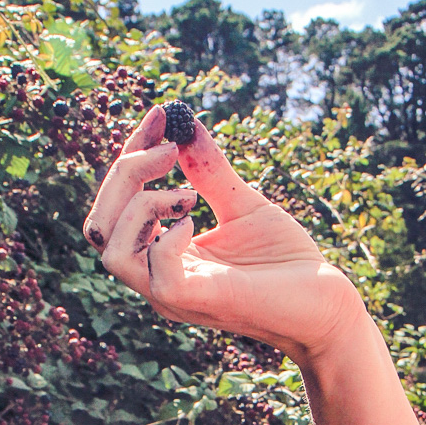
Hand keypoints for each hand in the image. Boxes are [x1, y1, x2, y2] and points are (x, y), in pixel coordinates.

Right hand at [83, 106, 364, 361]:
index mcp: (162, 255)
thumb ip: (210, 171)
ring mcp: (173, 295)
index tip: (160, 117)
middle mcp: (157, 278)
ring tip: (186, 194)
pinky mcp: (197, 302)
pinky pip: (158, 273)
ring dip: (140, 206)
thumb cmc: (286, 264)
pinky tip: (196, 220)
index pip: (118, 205)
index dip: (131, 155)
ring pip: (112, 251)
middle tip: (166, 149)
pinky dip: (168, 238)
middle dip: (124, 174)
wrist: (325, 306)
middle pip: (99, 226)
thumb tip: (185, 124)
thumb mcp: (243, 205)